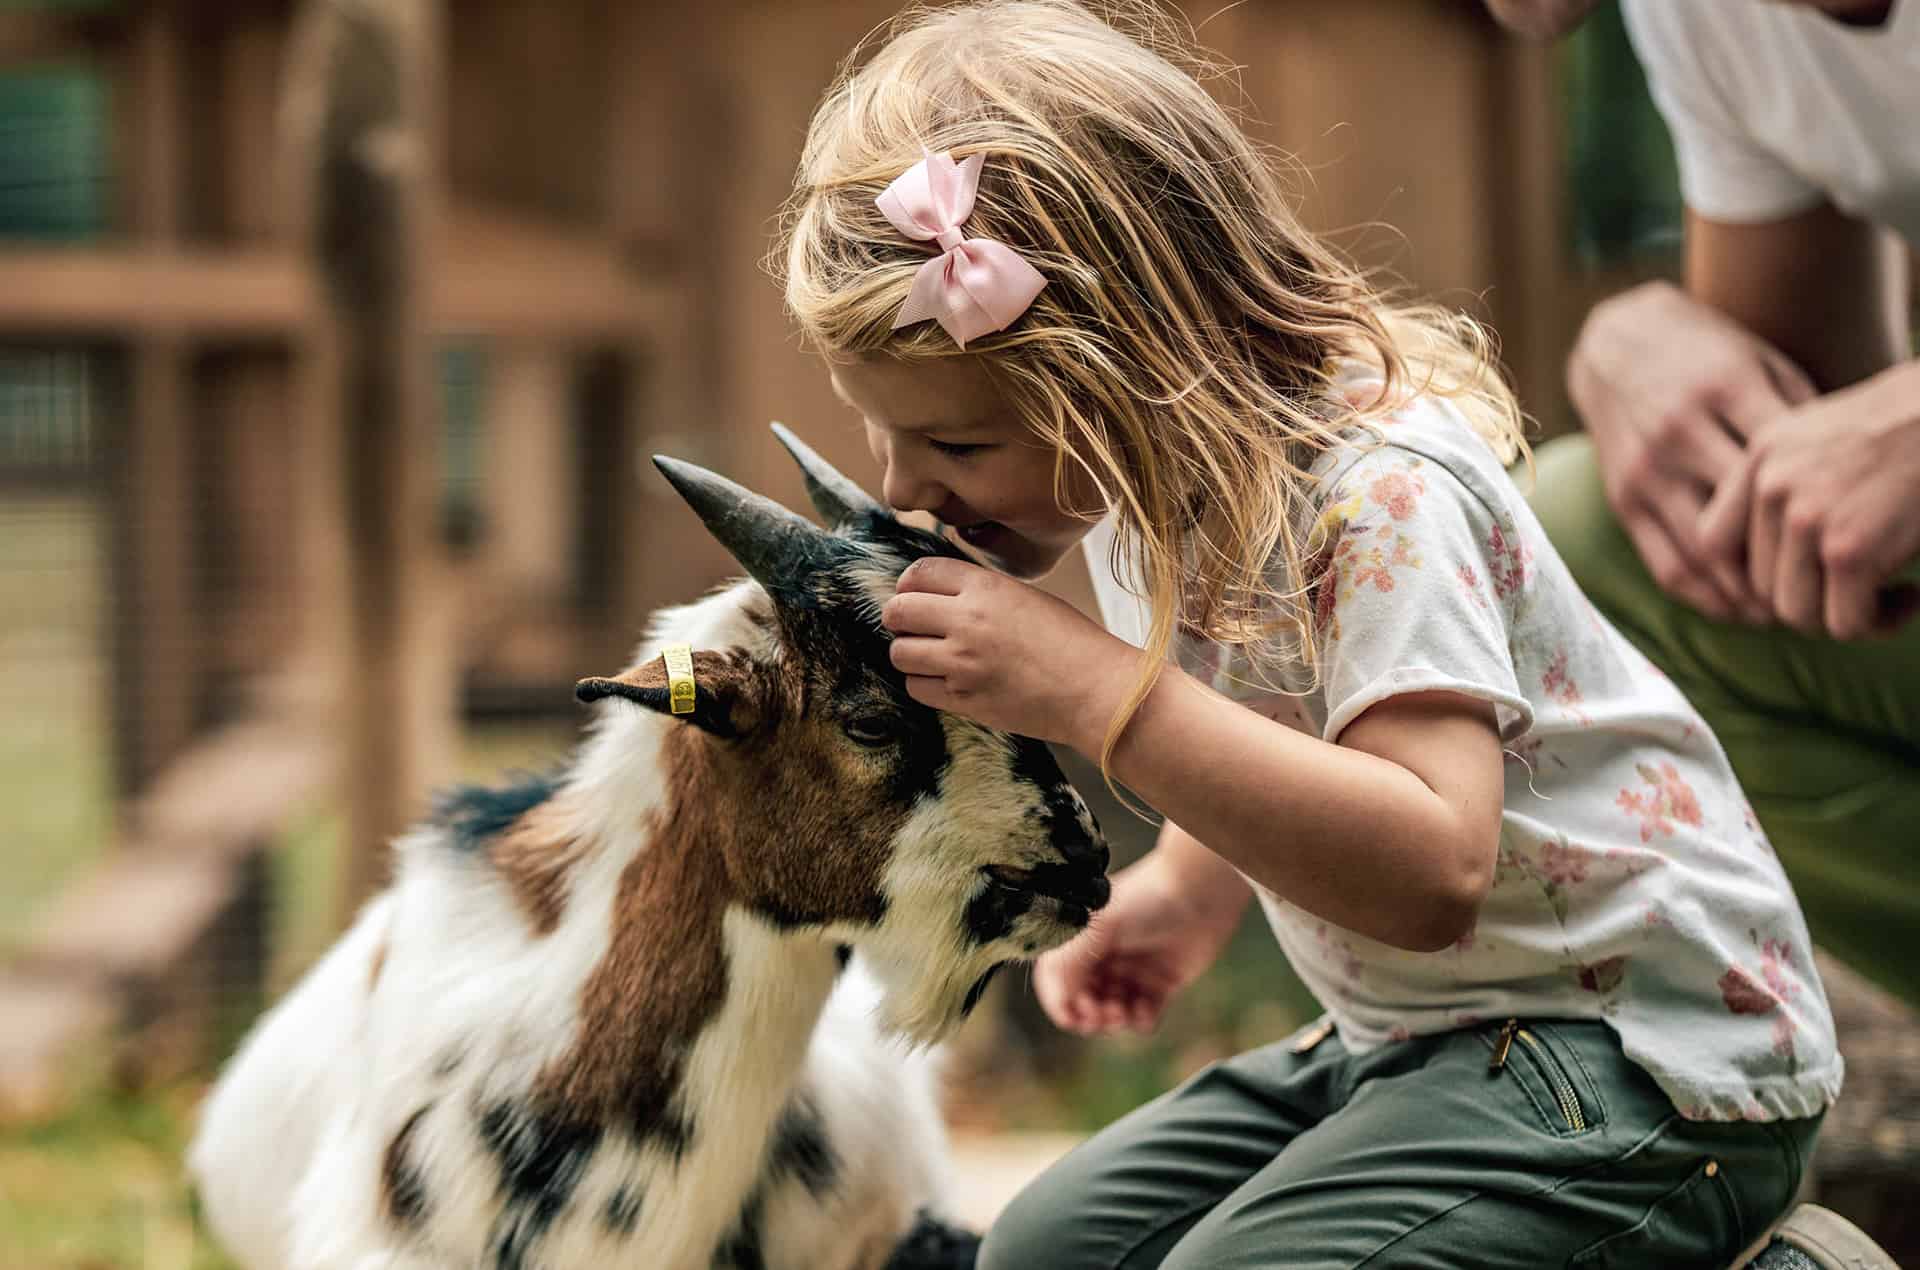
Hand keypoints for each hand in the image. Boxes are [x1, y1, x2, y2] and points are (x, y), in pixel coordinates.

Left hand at [882, 556, 1139, 749]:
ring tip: (930, 656)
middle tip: (911, 627)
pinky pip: (916, 688)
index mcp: (985, 588)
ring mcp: (961, 663)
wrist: (1094, 689)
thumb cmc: (1071, 641)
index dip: (909, 585)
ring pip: (900, 653)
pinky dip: (924, 684)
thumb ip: (981, 592)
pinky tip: (945, 681)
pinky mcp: (962, 699)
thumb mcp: (1027, 597)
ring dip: (910, 653)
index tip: (913, 595)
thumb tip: (939, 593)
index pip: (919, 574)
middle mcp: (967, 621)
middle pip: (897, 612)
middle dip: (898, 618)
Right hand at [1033, 851, 1245, 1035]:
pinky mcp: (1159, 985)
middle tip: (1104, 1014)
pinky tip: (1147, 1009)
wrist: (1199, 893)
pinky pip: (1143, 1017)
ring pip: (1112, 1015)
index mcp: (1081, 943)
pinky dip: (1141, 1020)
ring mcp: (1131, 974)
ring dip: (1115, 1021)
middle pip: (1084, 1004)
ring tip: (1126, 1011)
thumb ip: (1070, 964)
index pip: (1057, 983)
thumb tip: (1060, 1004)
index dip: (1061, 1005)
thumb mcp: (1098, 927)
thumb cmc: (1145, 901)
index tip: (1074, 1018)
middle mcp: (1102, 960)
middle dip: (1091, 1016)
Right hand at [1567, 281, 1815, 621]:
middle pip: (1747, 521)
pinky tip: (1738, 608)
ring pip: (1705, 553)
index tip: (1857, 542)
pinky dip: (1705, 597)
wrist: (1614, 341)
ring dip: (1749, 596)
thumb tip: (1844, 481)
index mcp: (1725, 388)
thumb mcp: (1761, 364)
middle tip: (1830, 592)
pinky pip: (1665, 564)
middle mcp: (1680, 431)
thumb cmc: (1706, 353)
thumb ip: (1797, 418)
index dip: (1825, 516)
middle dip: (1789, 568)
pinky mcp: (1622, 498)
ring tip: (1788, 612)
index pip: (1787, 470)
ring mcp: (1646, 469)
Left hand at [1699, 365, 1919, 639]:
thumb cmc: (1914, 428)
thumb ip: (1787, 486)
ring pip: (1797, 613)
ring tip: (1887, 596)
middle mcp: (1773, 485)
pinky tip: (1909, 597)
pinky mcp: (1848, 550)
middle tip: (1861, 592)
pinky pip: (1844, 623)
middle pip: (1759, 586)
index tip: (1798, 583)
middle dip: (1812, 600)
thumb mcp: (1829, 438)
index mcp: (1763, 456)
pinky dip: (1879, 623)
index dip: (1745, 577)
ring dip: (1844, 617)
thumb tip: (1757, 574)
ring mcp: (1806, 517)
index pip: (1713, 542)